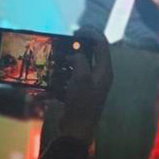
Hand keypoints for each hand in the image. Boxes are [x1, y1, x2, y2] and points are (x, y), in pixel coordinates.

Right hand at [57, 28, 112, 144]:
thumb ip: (79, 60)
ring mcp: (90, 86)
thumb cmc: (81, 103)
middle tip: (66, 42)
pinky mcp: (80, 94)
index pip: (102, 46)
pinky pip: (72, 79)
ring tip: (58, 58)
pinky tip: (54, 77)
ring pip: (80, 66)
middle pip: (92, 55)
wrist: (76, 130)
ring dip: (69, 61)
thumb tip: (74, 55)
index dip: (92, 34)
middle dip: (78, 48)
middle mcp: (100, 78)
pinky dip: (64, 75)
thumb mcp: (81, 77)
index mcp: (105, 72)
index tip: (78, 29)